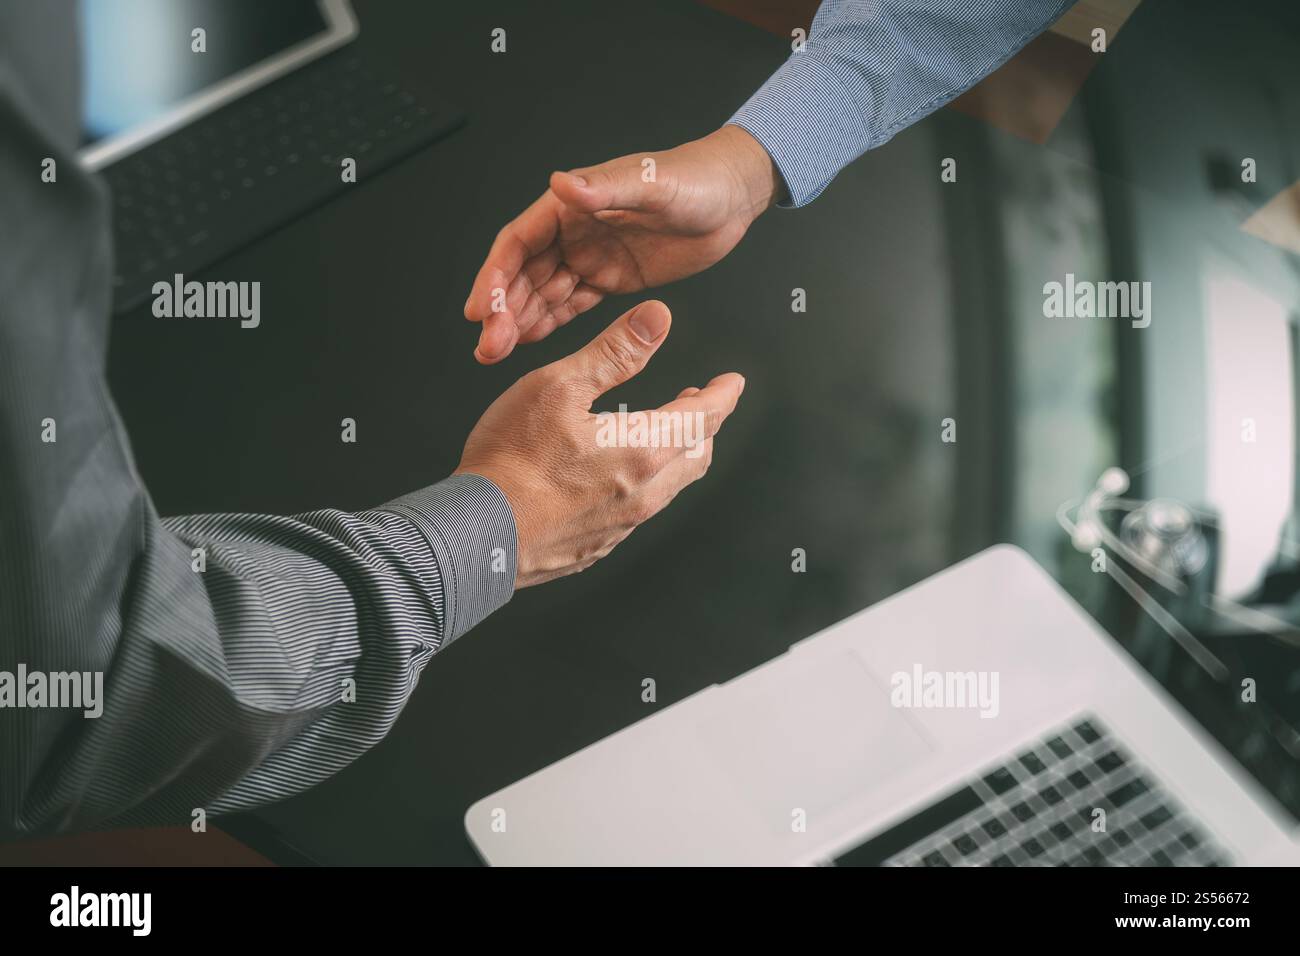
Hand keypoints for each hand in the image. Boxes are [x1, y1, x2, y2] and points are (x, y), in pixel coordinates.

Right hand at [455, 300, 744, 586]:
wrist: (477, 534)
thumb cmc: (510, 461)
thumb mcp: (559, 387)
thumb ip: (613, 352)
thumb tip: (657, 319)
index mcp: (642, 451)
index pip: (704, 418)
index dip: (722, 395)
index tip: (732, 382)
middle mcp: (643, 493)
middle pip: (695, 455)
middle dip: (703, 425)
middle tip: (698, 403)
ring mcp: (621, 525)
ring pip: (670, 487)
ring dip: (676, 455)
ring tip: (661, 433)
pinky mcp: (597, 545)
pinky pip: (638, 511)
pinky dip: (645, 483)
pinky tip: (618, 474)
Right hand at [464, 125, 781, 363]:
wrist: (731, 197)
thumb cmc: (694, 178)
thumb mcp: (652, 183)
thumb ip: (607, 188)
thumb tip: (563, 183)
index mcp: (572, 203)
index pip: (519, 242)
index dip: (494, 275)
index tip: (480, 308)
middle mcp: (573, 230)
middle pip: (523, 273)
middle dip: (502, 309)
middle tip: (488, 345)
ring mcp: (590, 255)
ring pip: (541, 292)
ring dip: (518, 320)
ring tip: (497, 351)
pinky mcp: (610, 278)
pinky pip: (571, 304)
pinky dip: (548, 323)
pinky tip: (529, 342)